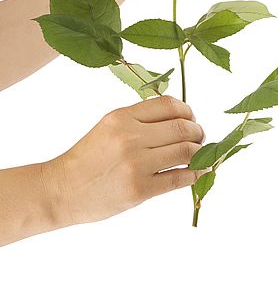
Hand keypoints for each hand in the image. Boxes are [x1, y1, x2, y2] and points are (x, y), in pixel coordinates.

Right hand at [48, 96, 204, 225]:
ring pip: (185, 151)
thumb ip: (140, 119)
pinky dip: (195, 173)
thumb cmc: (87, 158)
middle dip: (198, 132)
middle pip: (182, 127)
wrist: (60, 190)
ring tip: (200, 155)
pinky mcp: (139, 190)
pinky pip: (178, 178)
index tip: (191, 119)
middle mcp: (130, 137)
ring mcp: (136, 164)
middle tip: (200, 137)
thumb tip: (180, 118)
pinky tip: (198, 172)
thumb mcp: (109, 126)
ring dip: (199, 152)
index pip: (169, 104)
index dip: (187, 112)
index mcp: (122, 117)